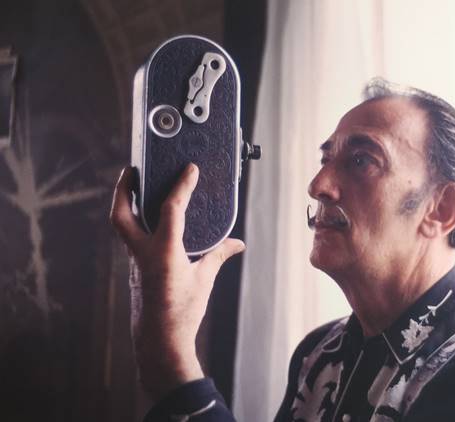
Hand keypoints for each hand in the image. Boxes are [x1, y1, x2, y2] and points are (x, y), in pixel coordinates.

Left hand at [110, 163, 244, 398]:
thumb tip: (238, 244)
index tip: (190, 169)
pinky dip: (138, 222)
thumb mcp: (204, 279)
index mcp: (164, 251)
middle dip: (124, 189)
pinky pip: (133, 237)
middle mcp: (144, 252)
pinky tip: (151, 219)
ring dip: (127, 203)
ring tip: (139, 186)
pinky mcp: (137, 269)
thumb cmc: (182, 312)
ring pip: (123, 225)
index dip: (182, 185)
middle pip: (122, 214)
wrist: (160, 341)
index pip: (172, 208)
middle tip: (133, 170)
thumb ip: (218, 255)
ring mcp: (136, 261)